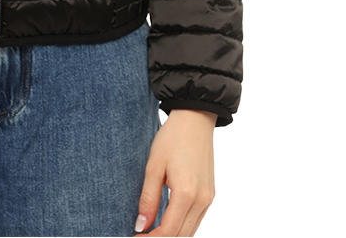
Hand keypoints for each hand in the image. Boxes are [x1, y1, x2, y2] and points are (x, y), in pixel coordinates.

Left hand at [133, 109, 215, 236]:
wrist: (195, 119)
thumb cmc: (172, 138)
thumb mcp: (153, 166)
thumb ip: (148, 198)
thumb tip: (141, 225)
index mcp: (186, 193)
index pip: (168, 231)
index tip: (135, 237)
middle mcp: (201, 200)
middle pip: (180, 235)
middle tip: (140, 235)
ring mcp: (208, 198)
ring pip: (190, 231)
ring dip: (172, 235)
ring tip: (151, 231)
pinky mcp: (210, 194)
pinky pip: (196, 220)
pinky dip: (182, 226)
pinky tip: (167, 222)